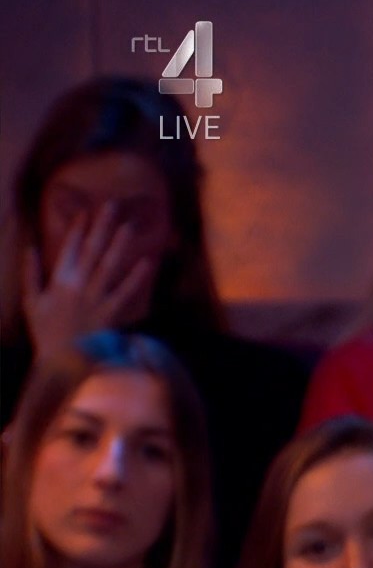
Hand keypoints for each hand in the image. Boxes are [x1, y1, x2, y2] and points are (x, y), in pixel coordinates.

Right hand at [23, 204, 154, 355]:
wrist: (60, 362)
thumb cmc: (46, 332)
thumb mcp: (32, 303)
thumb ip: (31, 274)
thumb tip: (30, 248)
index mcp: (59, 282)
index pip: (70, 249)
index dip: (78, 230)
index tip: (87, 212)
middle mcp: (78, 286)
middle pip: (92, 251)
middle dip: (102, 226)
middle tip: (113, 204)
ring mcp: (95, 299)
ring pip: (109, 266)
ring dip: (119, 244)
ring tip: (129, 225)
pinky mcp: (110, 313)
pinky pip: (125, 293)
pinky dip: (136, 277)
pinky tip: (147, 262)